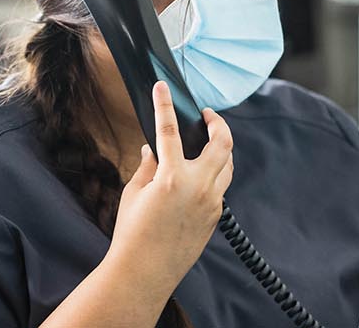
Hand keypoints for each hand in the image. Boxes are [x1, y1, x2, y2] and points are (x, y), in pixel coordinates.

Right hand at [108, 80, 234, 289]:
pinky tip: (196, 176)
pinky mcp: (215, 217)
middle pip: (223, 143)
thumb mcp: (133, 194)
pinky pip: (219, 187)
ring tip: (205, 143)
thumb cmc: (132, 234)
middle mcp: (198, 187)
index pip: (169, 130)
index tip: (162, 87)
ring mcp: (211, 202)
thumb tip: (152, 150)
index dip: (164, 105)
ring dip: (220, 149)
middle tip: (207, 115)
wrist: (145, 271)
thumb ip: (146, 167)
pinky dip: (211, 175)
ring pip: (227, 165)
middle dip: (218, 123)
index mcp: (171, 177)